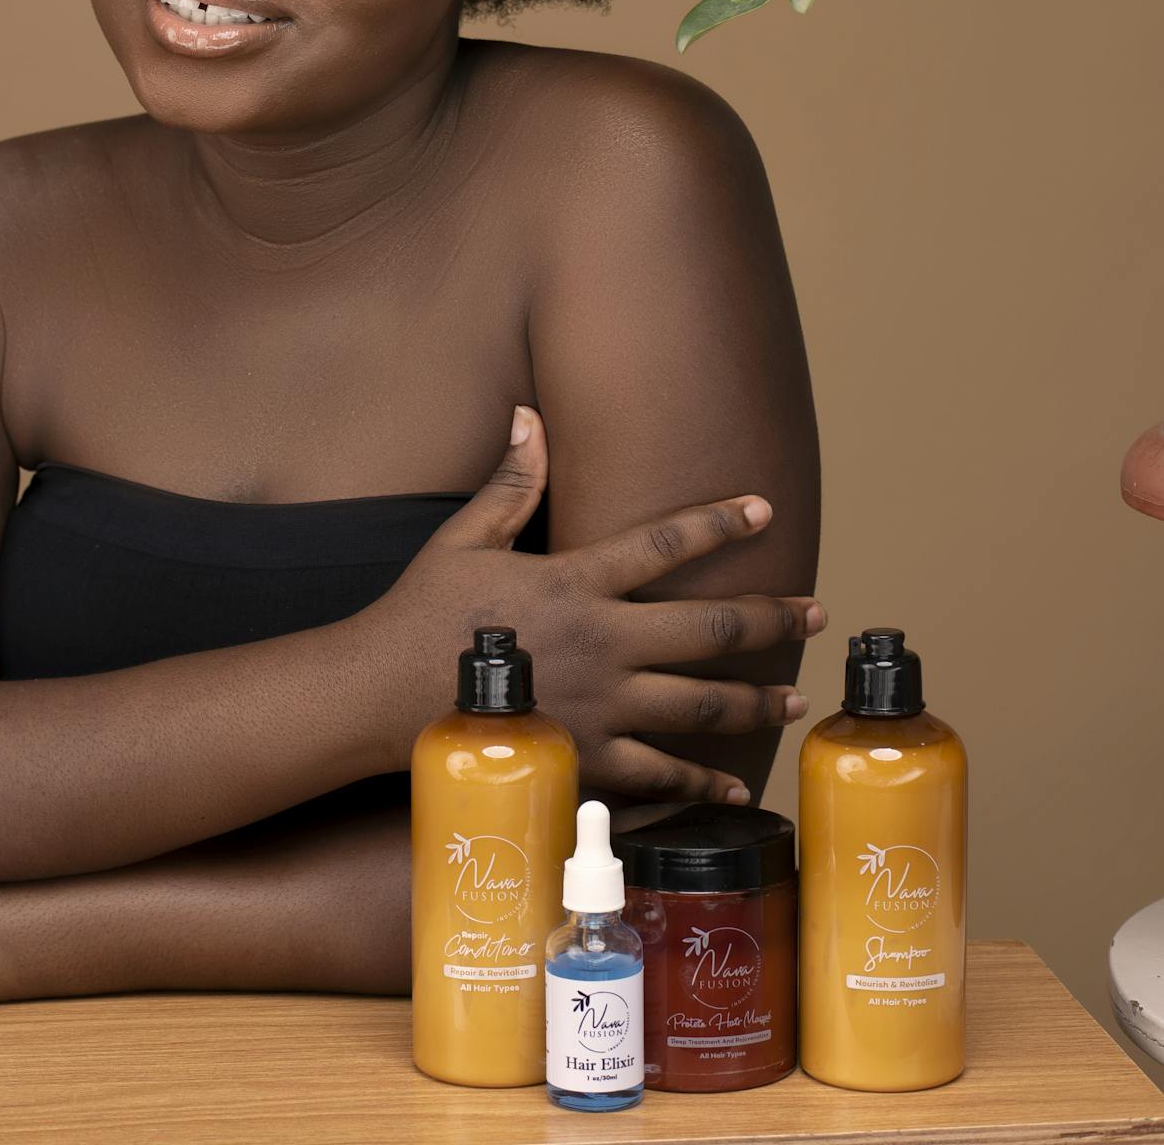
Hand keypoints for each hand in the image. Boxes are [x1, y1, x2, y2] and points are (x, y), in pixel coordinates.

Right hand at [362, 403, 824, 801]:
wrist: (382, 695)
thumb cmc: (420, 612)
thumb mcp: (463, 537)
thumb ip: (512, 482)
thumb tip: (530, 415)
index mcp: (576, 580)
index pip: (665, 541)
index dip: (721, 521)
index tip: (765, 507)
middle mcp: (602, 640)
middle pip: (708, 627)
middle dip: (771, 617)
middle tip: (818, 612)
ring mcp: (600, 705)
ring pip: (698, 702)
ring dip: (754, 697)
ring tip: (793, 692)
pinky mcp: (587, 757)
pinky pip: (658, 773)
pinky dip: (701, 781)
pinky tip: (732, 784)